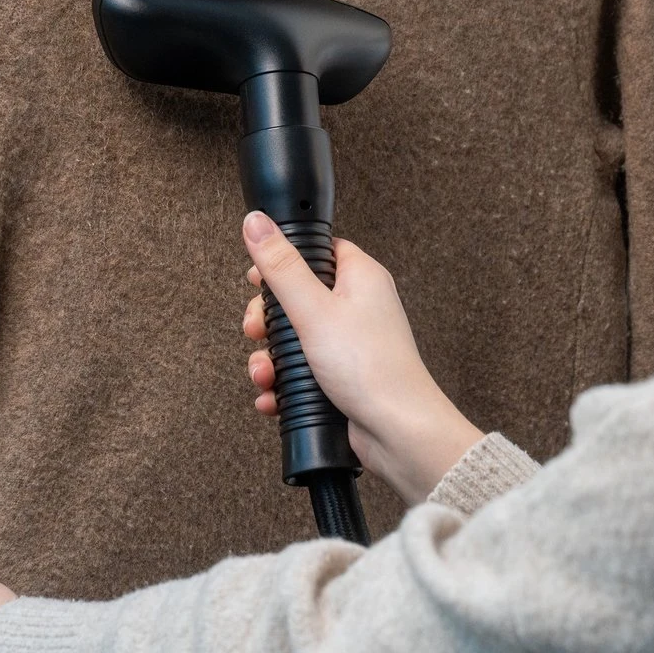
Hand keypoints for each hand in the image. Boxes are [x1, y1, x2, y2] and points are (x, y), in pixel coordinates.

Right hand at [241, 210, 483, 505]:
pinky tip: (273, 396)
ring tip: (264, 373)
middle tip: (256, 330)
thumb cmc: (370, 367)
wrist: (396, 430)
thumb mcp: (313, 309)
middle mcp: (359, 305)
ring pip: (298, 338)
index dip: (285, 260)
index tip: (258, 277)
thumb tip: (258, 222)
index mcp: (360, 276)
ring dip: (272, 357)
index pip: (319, 251)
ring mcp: (352, 342)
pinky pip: (305, 370)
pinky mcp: (345, 374)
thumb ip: (281, 266)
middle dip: (269, 319)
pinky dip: (285, 382)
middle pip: (300, 296)